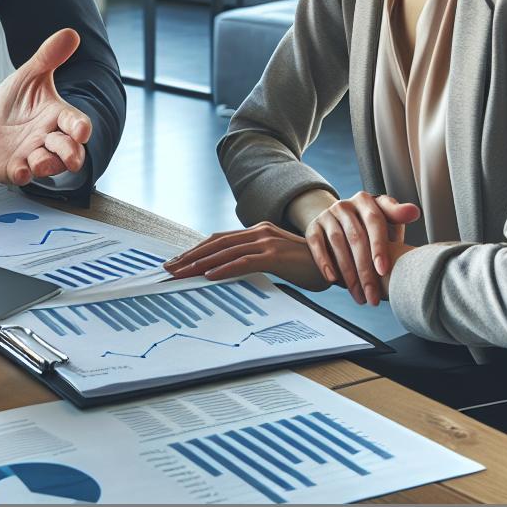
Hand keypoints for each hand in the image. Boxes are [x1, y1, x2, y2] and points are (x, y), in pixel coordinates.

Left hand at [0, 28, 91, 185]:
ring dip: (46, 164)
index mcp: (57, 116)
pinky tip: (19, 170)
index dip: (80, 128)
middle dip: (70, 153)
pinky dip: (22, 174)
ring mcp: (33, 155)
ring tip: (37, 160)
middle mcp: (49, 138)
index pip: (76, 123)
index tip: (81, 131)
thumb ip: (48, 57)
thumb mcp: (29, 76)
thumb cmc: (16, 105)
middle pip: (69, 150)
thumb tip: (70, 33)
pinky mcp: (16, 168)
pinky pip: (22, 175)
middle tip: (68, 155)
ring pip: (49, 165)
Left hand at [164, 222, 329, 290]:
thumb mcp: (276, 260)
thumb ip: (255, 260)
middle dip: (190, 256)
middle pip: (216, 242)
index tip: (178, 262)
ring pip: (225, 251)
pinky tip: (209, 276)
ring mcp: (267, 241)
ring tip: (181, 274)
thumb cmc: (307, 266)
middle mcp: (259, 231)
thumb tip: (228, 272)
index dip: (196, 250)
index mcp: (258, 231)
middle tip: (169, 268)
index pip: (219, 239)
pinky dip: (224, 268)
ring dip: (200, 263)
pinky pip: (244, 261)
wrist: (337, 266)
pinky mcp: (275, 254)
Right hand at [305, 192, 419, 306]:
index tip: (383, 271)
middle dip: (365, 271)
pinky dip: (324, 262)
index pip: (374, 221)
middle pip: (356, 238)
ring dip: (348, 274)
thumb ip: (398, 216)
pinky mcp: (313, 226)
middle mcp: (345, 205)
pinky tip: (332, 280)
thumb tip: (414, 212)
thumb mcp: (386, 217)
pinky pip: (316, 244)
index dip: (379, 246)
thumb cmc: (371, 224)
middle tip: (373, 296)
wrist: (340, 220)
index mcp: (366, 200)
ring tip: (359, 296)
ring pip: (337, 244)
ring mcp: (327, 215)